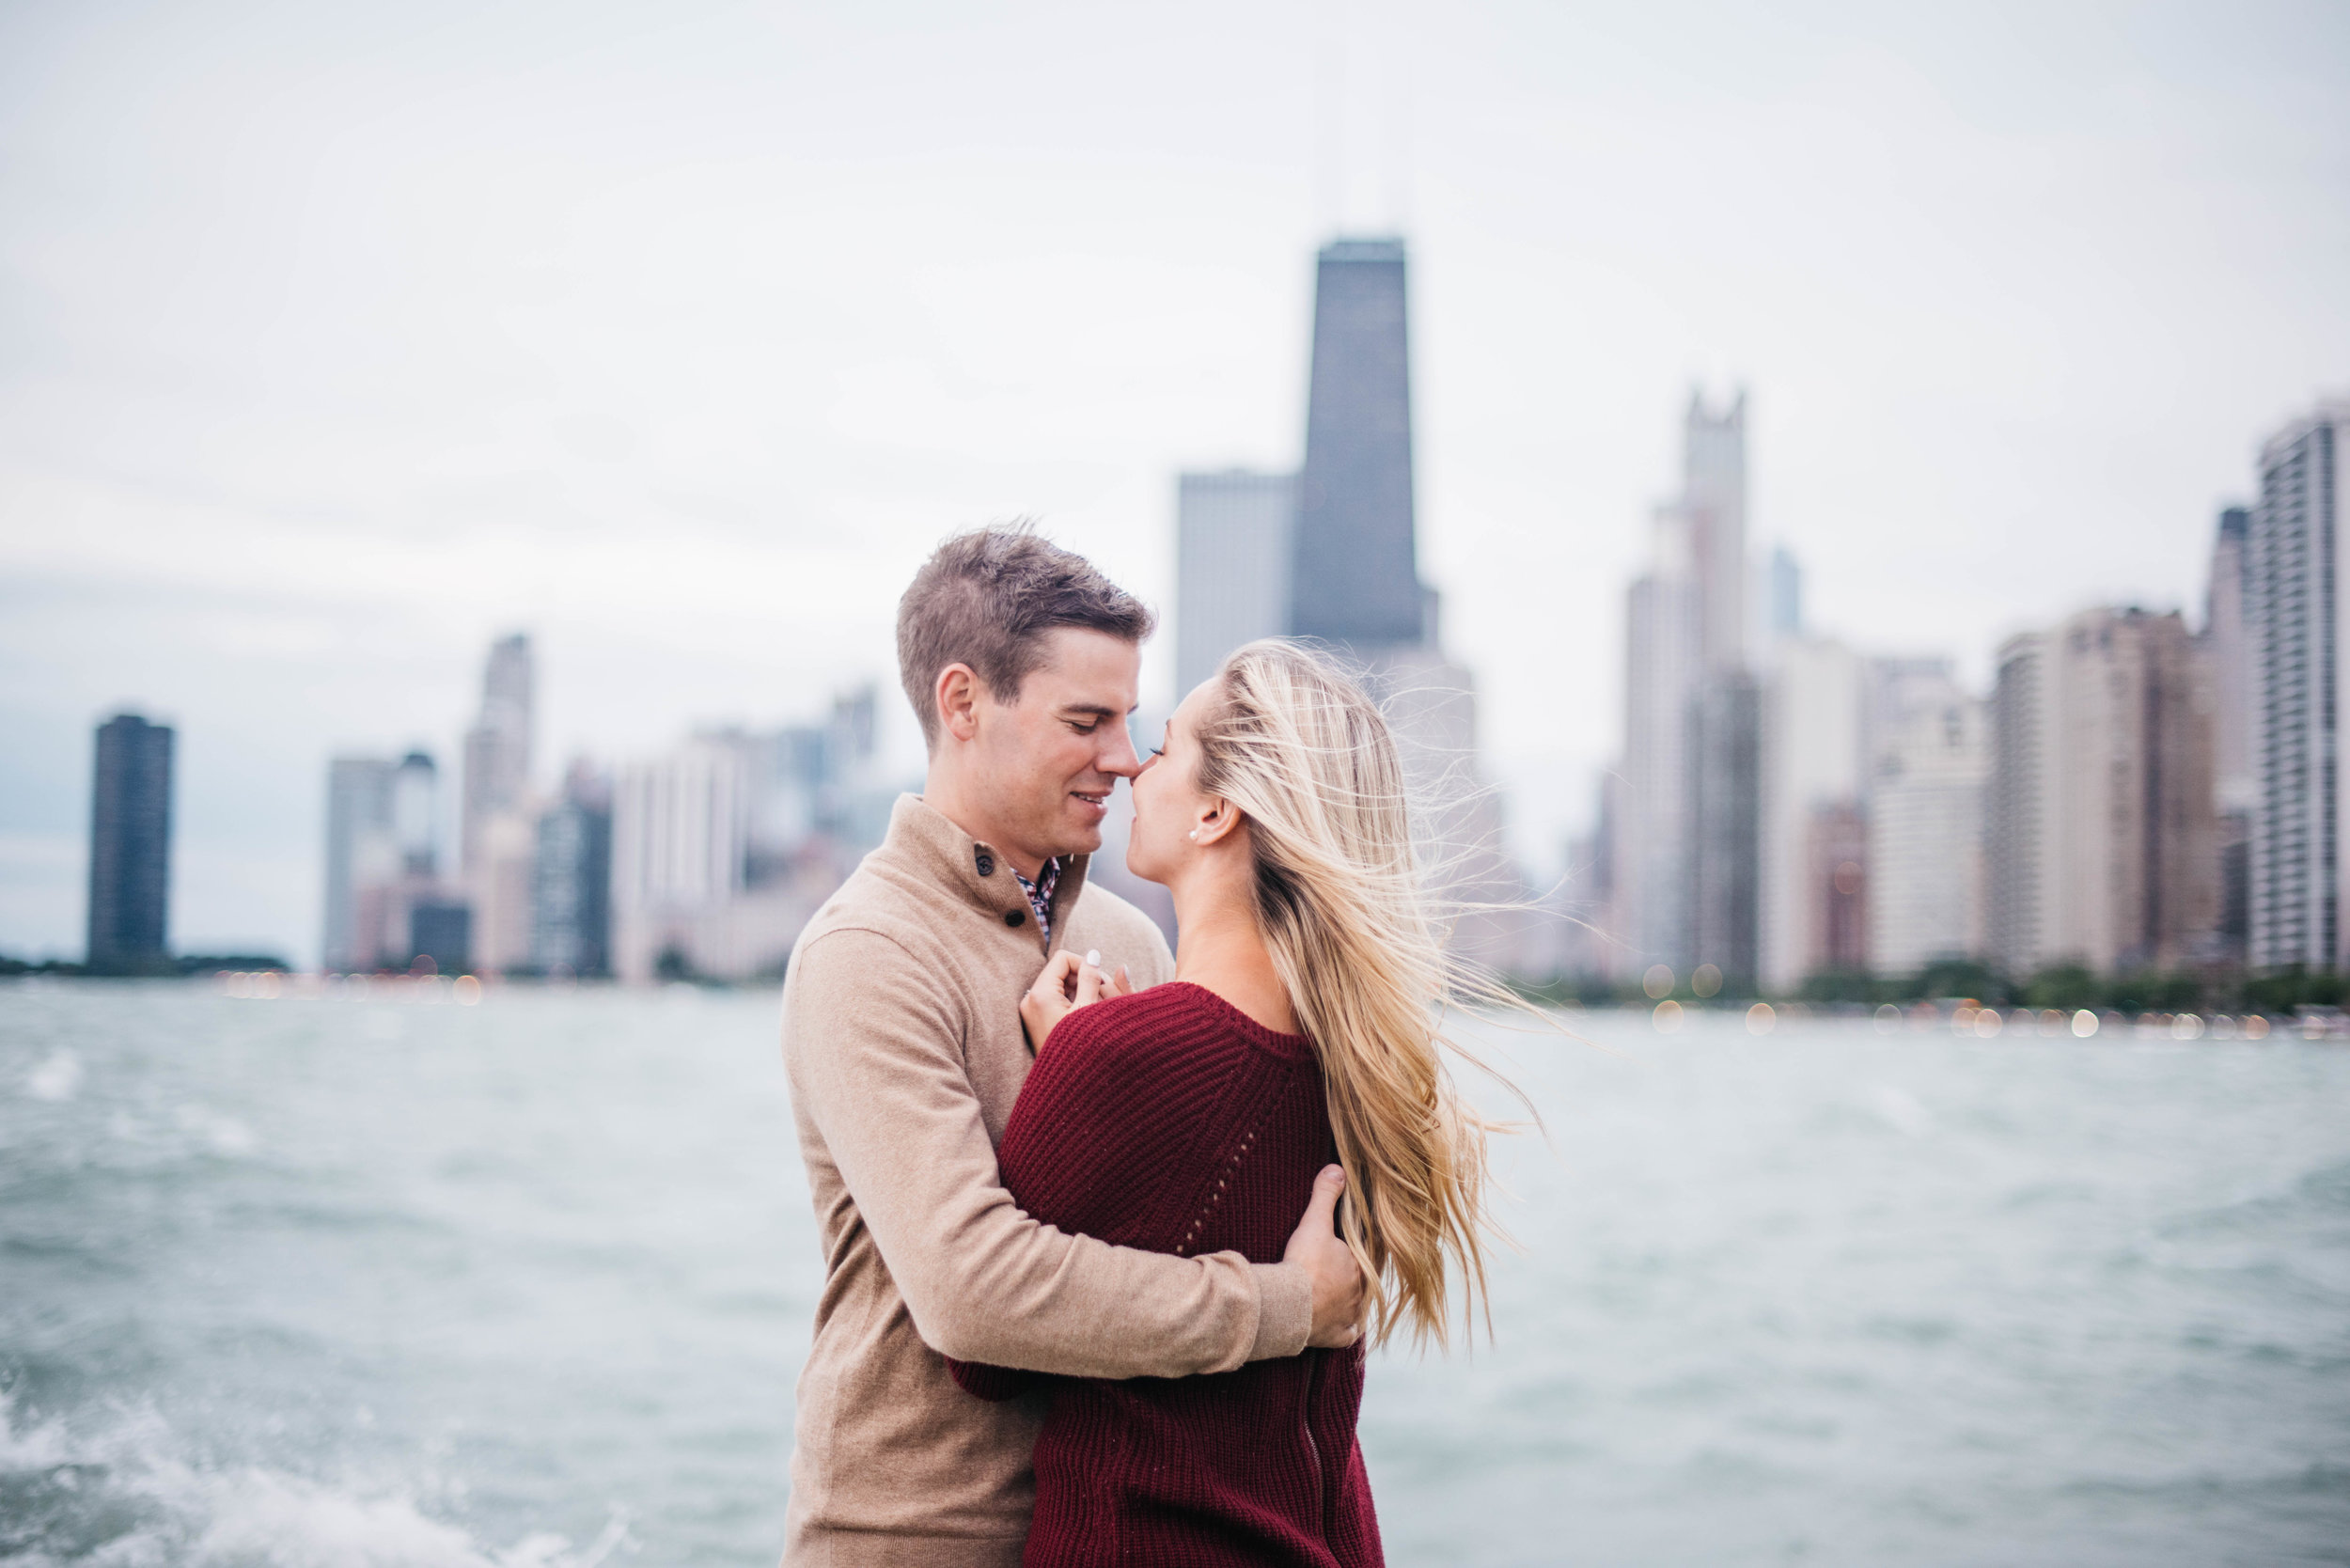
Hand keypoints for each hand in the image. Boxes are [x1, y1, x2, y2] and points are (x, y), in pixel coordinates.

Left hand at [1020, 949, 1132, 1050]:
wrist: (1068, 1088)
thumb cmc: (1081, 1050)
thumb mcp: (1090, 1010)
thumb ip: (1092, 978)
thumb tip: (1093, 955)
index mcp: (1040, 994)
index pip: (1064, 959)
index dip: (1086, 965)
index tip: (1103, 982)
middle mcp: (1030, 1000)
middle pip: (1062, 972)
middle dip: (1087, 979)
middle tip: (1107, 997)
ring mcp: (1032, 1012)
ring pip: (1062, 987)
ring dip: (1084, 992)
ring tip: (1101, 1011)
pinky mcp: (1037, 1022)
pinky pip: (1057, 1001)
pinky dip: (1076, 1003)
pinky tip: (1089, 1019)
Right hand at [1285, 1164, 1366, 1348]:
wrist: (1290, 1306)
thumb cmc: (1305, 1263)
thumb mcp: (1314, 1223)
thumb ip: (1326, 1195)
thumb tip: (1338, 1169)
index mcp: (1361, 1265)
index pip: (1366, 1256)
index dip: (1355, 1253)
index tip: (1345, 1251)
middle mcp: (1362, 1293)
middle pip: (1361, 1282)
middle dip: (1349, 1277)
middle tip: (1331, 1272)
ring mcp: (1350, 1316)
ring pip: (1356, 1308)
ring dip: (1346, 1303)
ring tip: (1330, 1296)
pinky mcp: (1337, 1338)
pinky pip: (1346, 1336)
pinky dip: (1341, 1332)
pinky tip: (1335, 1327)